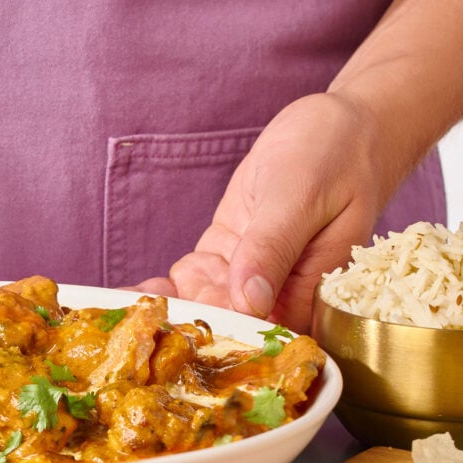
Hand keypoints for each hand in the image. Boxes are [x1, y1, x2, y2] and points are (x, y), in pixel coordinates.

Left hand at [134, 92, 394, 331]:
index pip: (264, 331)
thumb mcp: (299, 197)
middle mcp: (283, 292)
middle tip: (132, 327)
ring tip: (120, 314)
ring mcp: (252, 272)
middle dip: (182, 325)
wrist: (342, 123)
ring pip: (204, 301)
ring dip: (167, 307)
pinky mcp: (231, 252)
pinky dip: (168, 284)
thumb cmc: (336, 153)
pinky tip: (131, 293)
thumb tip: (251, 303)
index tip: (174, 340)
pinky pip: (195, 277)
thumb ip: (274, 249)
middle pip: (229, 322)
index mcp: (312, 291)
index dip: (219, 337)